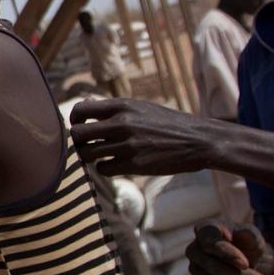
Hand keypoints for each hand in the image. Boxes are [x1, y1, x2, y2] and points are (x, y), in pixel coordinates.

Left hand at [68, 98, 224, 175]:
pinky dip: (105, 169)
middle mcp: (122, 123)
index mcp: (123, 105)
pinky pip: (103, 169)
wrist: (197, 140)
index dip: (75, 121)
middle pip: (78, 134)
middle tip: (89, 145)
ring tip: (102, 156)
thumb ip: (114, 109)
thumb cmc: (167, 123)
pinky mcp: (134, 164)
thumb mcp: (141, 107)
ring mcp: (127, 144)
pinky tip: (116, 165)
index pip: (81, 110)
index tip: (82, 127)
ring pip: (87, 154)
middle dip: (80, 142)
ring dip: (90, 157)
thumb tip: (84, 105)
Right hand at [186, 223, 273, 274]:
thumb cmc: (246, 241)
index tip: (245, 264)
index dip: (226, 254)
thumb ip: (250, 233)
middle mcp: (194, 249)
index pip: (210, 242)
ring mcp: (195, 269)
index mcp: (205, 229)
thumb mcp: (253, 235)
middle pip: (213, 267)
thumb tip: (246, 233)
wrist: (244, 257)